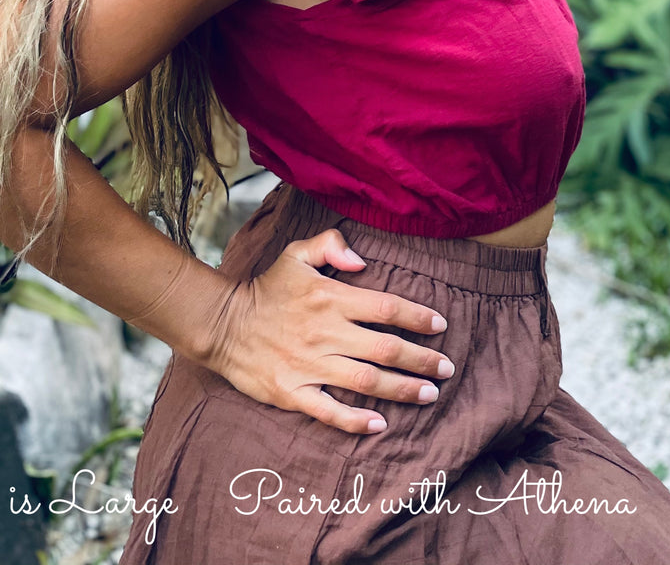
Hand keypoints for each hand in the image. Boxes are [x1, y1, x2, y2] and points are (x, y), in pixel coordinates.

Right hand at [199, 227, 453, 435]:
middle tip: (447, 368)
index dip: (417, 317)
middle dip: (422, 359)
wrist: (223, 324)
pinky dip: (355, 420)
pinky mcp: (293, 392)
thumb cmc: (266, 289)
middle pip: (385, 348)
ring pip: (367, 380)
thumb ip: (331, 245)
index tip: (440, 326)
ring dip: (402, 389)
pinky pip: (330, 410)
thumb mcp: (295, 253)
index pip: (386, 307)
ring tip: (429, 394)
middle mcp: (326, 332)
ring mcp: (310, 365)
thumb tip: (363, 260)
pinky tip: (380, 424)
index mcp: (330, 298)